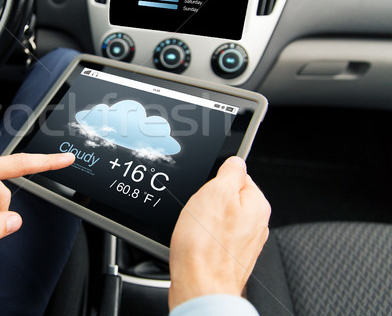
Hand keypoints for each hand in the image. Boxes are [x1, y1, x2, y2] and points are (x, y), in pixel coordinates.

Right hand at [168, 157, 270, 309]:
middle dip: (207, 201)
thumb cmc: (206, 246)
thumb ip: (230, 171)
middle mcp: (255, 224)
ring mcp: (242, 243)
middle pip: (226, 198)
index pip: (238, 175)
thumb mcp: (216, 192)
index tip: (205, 188)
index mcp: (256, 204)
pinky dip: (201, 238)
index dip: (216, 179)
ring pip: (217, 219)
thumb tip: (236, 161)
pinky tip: (193, 243)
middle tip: (197, 210)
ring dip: (202, 221)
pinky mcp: (228, 257)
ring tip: (194, 230)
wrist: (199, 287)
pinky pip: (212, 237)